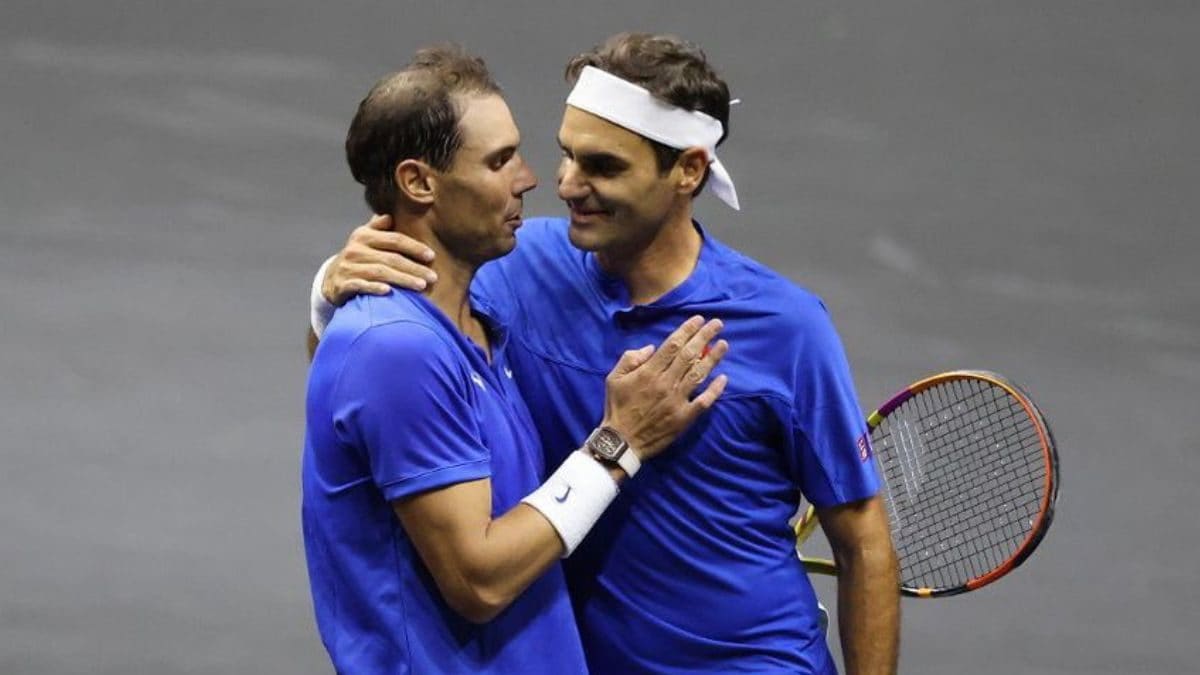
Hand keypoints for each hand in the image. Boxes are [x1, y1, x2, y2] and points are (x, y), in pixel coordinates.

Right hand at [321, 214, 439, 305]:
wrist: (331, 278)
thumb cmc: (358, 258)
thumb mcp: (365, 239)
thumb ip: (378, 227)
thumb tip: (390, 215)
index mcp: (363, 235)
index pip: (394, 239)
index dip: (414, 247)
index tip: (431, 256)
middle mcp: (355, 250)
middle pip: (391, 258)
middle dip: (414, 268)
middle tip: (432, 277)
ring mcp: (348, 267)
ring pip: (380, 273)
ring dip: (402, 280)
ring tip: (421, 286)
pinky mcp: (342, 284)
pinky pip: (360, 285)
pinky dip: (374, 288)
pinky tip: (388, 291)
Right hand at [601, 316, 728, 460]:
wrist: (621, 441)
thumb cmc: (617, 407)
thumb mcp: (613, 378)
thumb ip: (630, 359)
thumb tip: (652, 347)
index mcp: (648, 372)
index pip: (672, 345)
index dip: (687, 330)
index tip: (699, 319)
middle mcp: (665, 383)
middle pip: (689, 355)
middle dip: (705, 336)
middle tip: (717, 323)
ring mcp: (677, 400)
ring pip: (699, 374)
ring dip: (713, 358)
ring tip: (724, 344)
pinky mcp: (684, 417)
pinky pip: (704, 401)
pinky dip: (715, 390)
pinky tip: (723, 378)